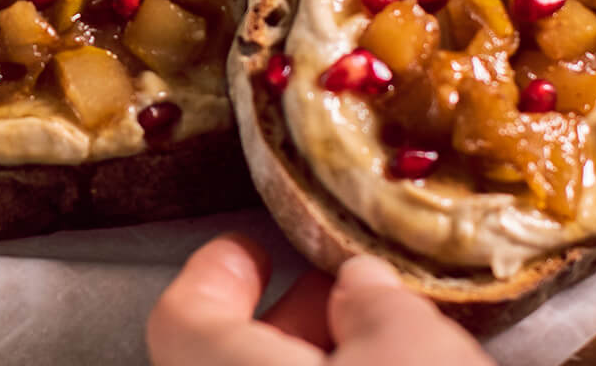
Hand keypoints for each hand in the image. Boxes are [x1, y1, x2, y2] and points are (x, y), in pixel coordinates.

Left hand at [148, 234, 492, 364]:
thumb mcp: (411, 347)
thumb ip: (374, 303)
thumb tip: (359, 285)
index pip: (183, 316)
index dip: (219, 270)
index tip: (256, 242)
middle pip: (232, 357)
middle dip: (293, 318)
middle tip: (349, 287)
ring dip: (327, 359)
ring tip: (396, 335)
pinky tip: (410, 365)